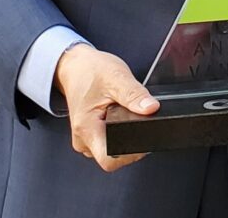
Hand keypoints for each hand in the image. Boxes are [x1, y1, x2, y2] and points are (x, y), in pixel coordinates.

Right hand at [54, 43, 158, 171]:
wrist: (75, 67)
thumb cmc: (90, 71)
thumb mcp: (116, 77)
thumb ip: (134, 95)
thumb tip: (151, 109)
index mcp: (87, 128)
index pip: (109, 159)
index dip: (130, 154)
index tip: (144, 140)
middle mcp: (83, 139)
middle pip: (113, 157)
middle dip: (132, 144)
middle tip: (141, 123)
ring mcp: (86, 139)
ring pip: (112, 151)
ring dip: (126, 138)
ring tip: (130, 118)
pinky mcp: (91, 135)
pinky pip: (109, 143)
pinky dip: (121, 134)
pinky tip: (124, 120)